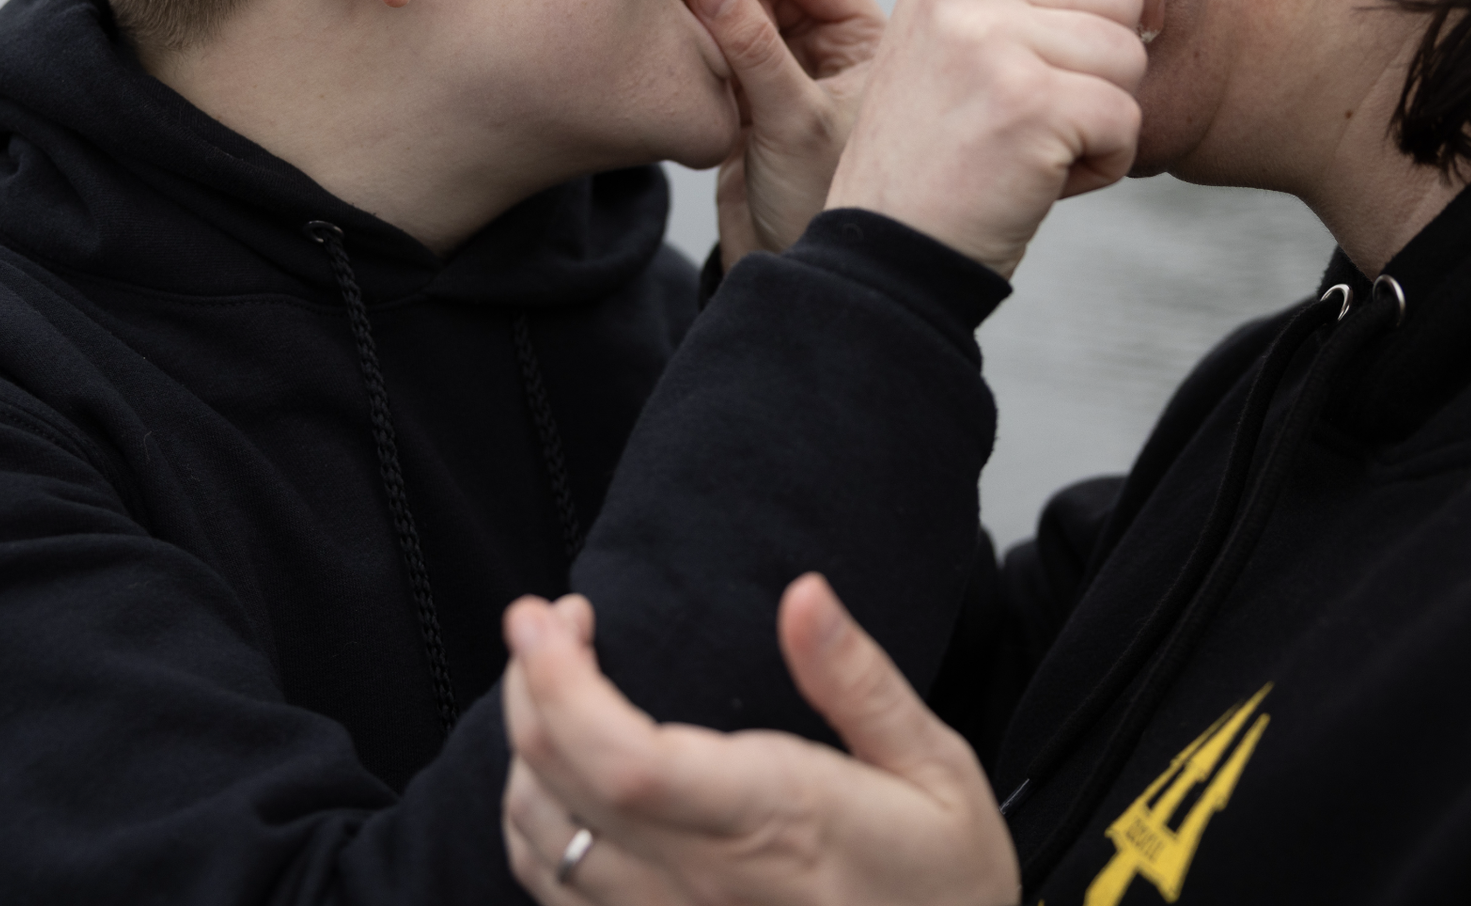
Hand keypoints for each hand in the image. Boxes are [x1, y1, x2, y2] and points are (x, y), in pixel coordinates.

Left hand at [500, 575, 1017, 905]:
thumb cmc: (946, 886)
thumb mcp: (937, 770)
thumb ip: (859, 681)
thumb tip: (804, 594)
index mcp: (777, 821)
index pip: (628, 763)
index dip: (562, 688)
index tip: (545, 616)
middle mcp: (706, 881)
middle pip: (563, 788)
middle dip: (529, 688)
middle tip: (546, 621)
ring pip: (543, 843)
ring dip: (524, 752)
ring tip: (549, 682)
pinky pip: (558, 892)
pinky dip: (533, 822)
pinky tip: (556, 773)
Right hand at [683, 0, 885, 263]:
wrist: (803, 282)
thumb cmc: (828, 209)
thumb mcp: (793, 119)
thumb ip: (751, 45)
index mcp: (867, 43)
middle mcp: (830, 55)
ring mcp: (789, 81)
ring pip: (742, 23)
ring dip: (710, 23)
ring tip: (680, 32)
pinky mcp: (750, 110)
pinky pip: (720, 61)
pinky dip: (700, 57)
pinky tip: (682, 66)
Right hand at [826, 0, 1162, 275]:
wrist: (890, 251)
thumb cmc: (944, 154)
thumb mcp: (961, 40)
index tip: (1128, 18)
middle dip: (1114, 59)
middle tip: (1055, 110)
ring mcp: (990, 40)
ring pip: (1129, 55)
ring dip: (1107, 115)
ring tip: (1041, 146)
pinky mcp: (1027, 103)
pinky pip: (1128, 119)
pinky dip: (1105, 163)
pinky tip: (1044, 179)